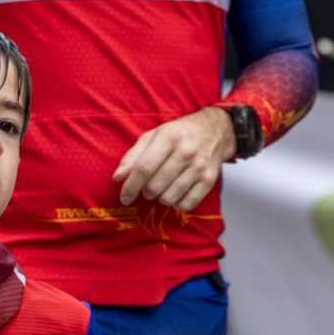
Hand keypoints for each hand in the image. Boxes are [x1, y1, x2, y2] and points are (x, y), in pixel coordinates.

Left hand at [111, 106, 230, 211]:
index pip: (144, 168)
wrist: (215, 130)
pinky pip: (187, 204)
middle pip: (155, 186)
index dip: (130, 186)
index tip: (124, 197)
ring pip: (169, 198)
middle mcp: (186, 151)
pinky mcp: (209, 180)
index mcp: (168, 137)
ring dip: (160, 198)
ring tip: (162, 188)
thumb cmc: (179, 134)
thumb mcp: (153, 136)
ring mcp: (199, 166)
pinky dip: (177, 204)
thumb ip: (133, 156)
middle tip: (148, 187)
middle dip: (146, 192)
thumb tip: (118, 178)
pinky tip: (176, 193)